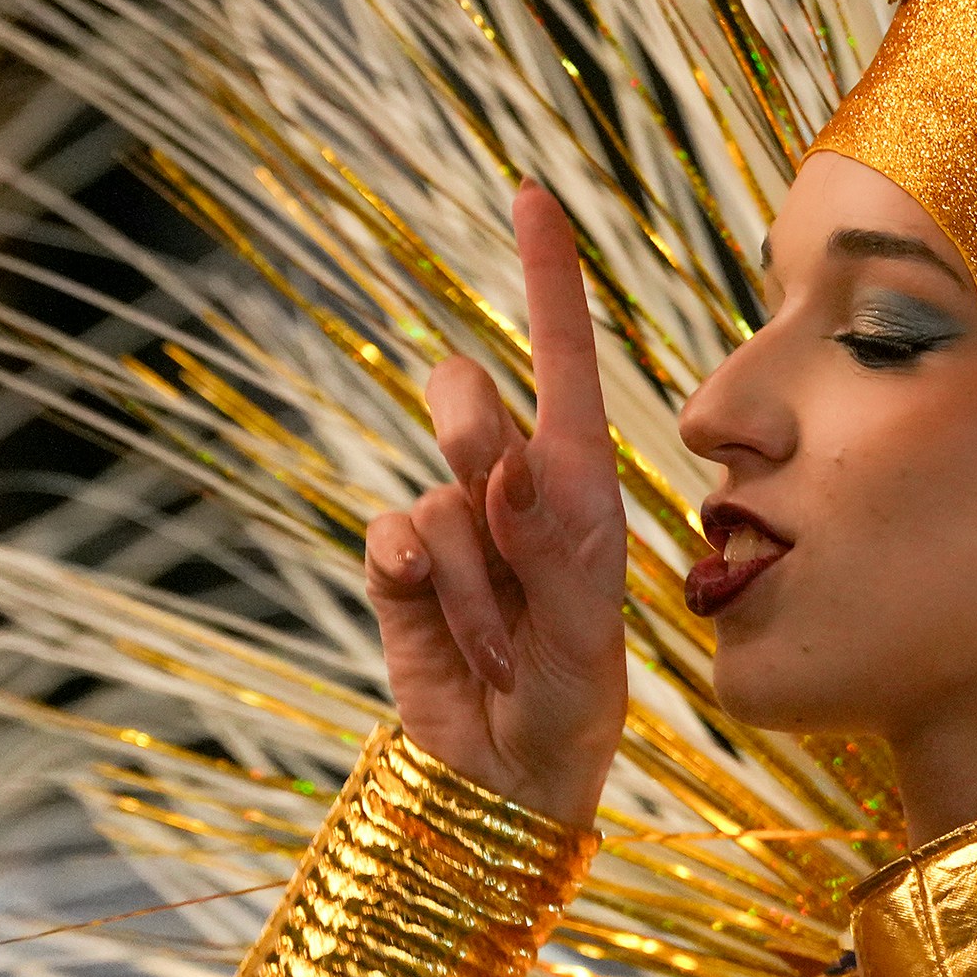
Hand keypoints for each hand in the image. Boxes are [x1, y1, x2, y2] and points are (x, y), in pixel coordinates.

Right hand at [361, 185, 627, 831]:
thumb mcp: (587, 633)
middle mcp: (513, 488)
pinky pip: (389, 537)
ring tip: (496, 635)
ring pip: (433, 493)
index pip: (561, 359)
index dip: (547, 277)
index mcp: (580, 484)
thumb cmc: (575, 704)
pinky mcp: (399, 567)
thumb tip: (507, 463)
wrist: (507, 781)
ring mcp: (452, 524)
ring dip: (467, 575)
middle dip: (478, 451)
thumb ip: (552, 545)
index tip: (531, 194)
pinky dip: (412, 583)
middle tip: (510, 534)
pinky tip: (443, 628)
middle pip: (470, 403)